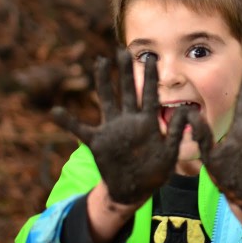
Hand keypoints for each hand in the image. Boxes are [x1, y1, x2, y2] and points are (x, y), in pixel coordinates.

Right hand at [51, 49, 189, 204]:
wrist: (133, 191)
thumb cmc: (154, 173)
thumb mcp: (169, 154)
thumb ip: (176, 133)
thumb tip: (186, 110)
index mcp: (148, 123)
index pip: (150, 95)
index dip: (150, 77)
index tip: (151, 57)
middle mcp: (129, 121)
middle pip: (128, 91)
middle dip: (126, 72)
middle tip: (123, 51)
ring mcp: (112, 129)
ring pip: (107, 100)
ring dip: (103, 82)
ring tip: (100, 62)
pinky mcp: (98, 142)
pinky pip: (80, 129)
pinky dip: (68, 121)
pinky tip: (55, 111)